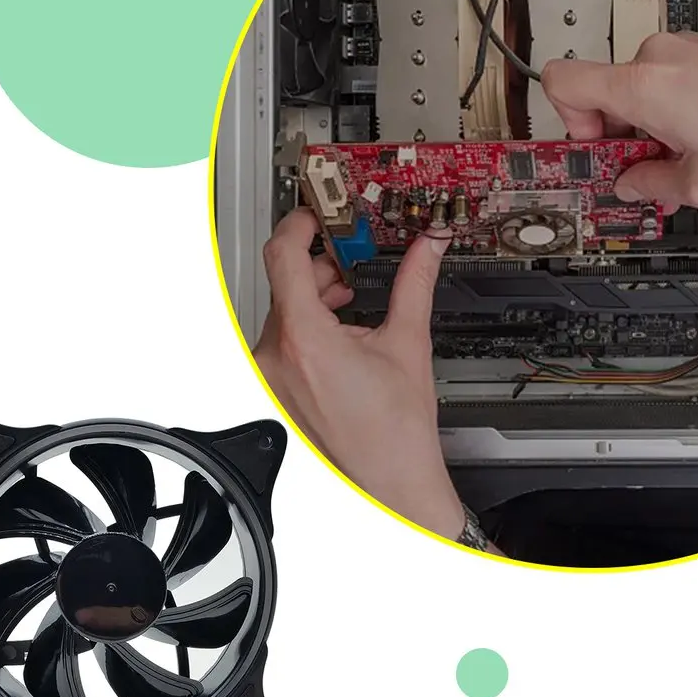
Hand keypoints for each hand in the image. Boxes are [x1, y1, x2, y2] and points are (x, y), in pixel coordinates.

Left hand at [253, 208, 464, 540]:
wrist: (392, 481)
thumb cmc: (396, 432)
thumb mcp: (408, 342)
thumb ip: (414, 283)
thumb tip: (427, 248)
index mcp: (305, 339)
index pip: (283, 255)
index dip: (299, 224)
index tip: (316, 215)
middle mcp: (276, 357)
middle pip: (285, 282)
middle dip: (320, 267)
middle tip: (351, 261)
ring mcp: (270, 376)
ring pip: (283, 312)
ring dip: (314, 298)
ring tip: (350, 304)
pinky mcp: (274, 389)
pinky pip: (281, 340)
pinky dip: (306, 326)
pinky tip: (339, 333)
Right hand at [541, 32, 697, 217]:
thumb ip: (649, 187)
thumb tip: (630, 184)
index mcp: (641, 87)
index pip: (561, 81)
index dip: (566, 123)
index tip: (593, 151)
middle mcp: (656, 59)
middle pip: (606, 102)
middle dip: (625, 145)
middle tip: (647, 175)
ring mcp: (682, 52)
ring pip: (643, 99)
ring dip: (656, 138)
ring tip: (688, 169)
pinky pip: (670, 88)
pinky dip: (679, 121)